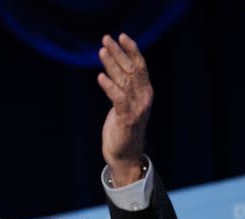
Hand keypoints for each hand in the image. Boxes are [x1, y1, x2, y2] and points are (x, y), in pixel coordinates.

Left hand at [97, 33, 153, 186]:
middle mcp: (144, 97)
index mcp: (145, 92)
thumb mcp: (125, 105)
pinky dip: (109, 87)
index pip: (139, 66)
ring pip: (125, 81)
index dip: (131, 50)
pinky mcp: (126, 119)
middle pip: (132, 69)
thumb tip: (115, 72)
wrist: (125, 155)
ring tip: (101, 52)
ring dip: (112, 65)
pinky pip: (118, 99)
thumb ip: (124, 90)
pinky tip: (100, 77)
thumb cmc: (122, 129)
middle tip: (106, 39)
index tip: (121, 36)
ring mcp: (137, 108)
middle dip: (119, 52)